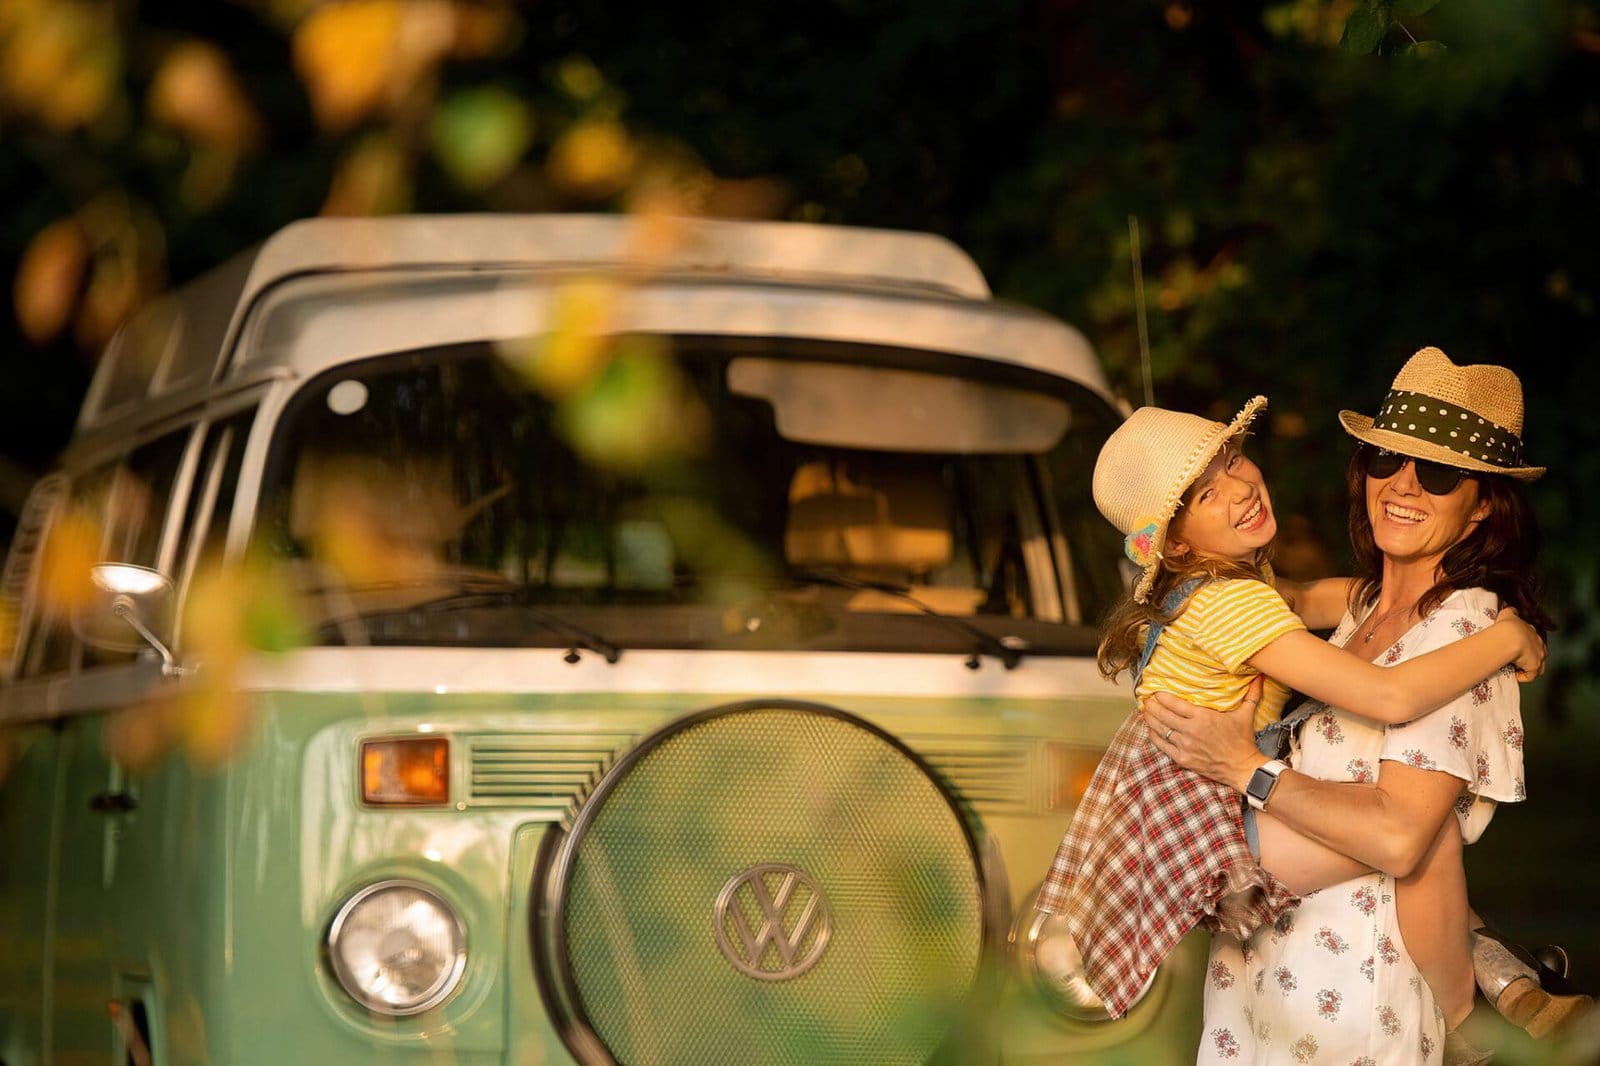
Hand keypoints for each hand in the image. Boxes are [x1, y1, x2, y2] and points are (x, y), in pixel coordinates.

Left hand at [1143, 675, 1265, 794]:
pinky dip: (1153, 736)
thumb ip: (1251, 694)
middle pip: (1163, 715)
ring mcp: (1185, 746)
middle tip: (1146, 699)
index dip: (1161, 696)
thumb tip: (1260, 676)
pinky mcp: (1182, 759)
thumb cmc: (1243, 740)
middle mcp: (1191, 731)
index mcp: (1203, 717)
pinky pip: (1161, 746)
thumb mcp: (1246, 715)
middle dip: (1151, 705)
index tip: (1156, 692)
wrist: (1243, 768)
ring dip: (1150, 719)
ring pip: (1159, 729)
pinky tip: (1151, 729)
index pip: (1174, 703)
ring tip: (1145, 711)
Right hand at [1496, 606, 1546, 681]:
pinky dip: (1524, 676)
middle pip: (1538, 653)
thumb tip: (1511, 609)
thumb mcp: (1508, 614)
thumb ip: (1511, 611)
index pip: (1534, 640)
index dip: (1526, 644)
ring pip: (1538, 665)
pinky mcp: (1535, 667)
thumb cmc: (1508, 626)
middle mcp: (1539, 645)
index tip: (1517, 647)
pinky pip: (1531, 675)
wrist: (1511, 637)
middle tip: (1517, 659)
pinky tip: (1515, 674)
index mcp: (1533, 633)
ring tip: (1517, 668)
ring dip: (1529, 668)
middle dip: (1530, 657)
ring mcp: (1539, 656)